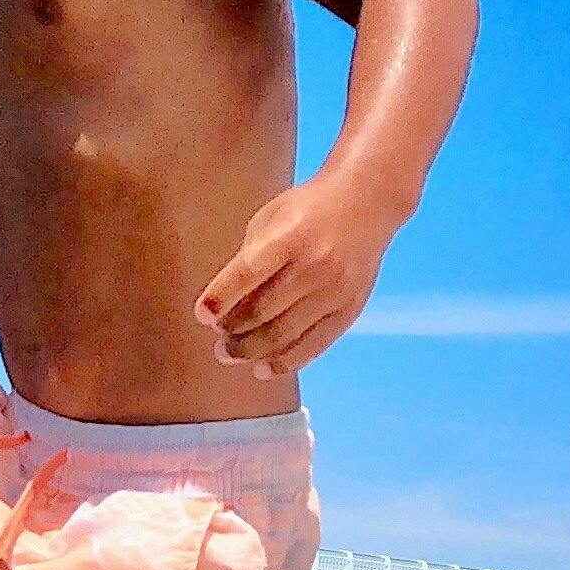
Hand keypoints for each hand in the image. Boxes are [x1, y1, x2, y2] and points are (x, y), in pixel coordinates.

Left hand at [196, 177, 403, 379]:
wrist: (367, 202)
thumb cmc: (308, 210)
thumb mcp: (272, 218)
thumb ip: (249, 258)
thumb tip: (223, 307)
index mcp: (291, 234)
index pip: (248, 272)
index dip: (221, 297)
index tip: (202, 315)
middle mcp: (316, 264)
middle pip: (263, 311)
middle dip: (232, 331)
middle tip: (218, 339)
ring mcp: (335, 290)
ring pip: (284, 334)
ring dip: (250, 350)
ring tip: (230, 352)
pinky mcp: (349, 309)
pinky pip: (312, 346)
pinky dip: (284, 362)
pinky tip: (262, 367)